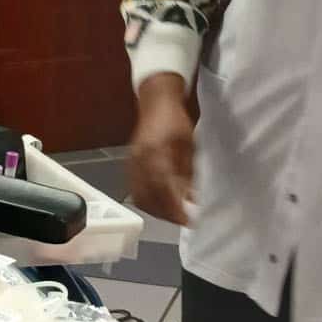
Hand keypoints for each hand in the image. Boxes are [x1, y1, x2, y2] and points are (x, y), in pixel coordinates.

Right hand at [128, 74, 195, 225]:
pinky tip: (160, 204)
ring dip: (155, 210)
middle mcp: (140, 160)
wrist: (155, 101)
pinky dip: (147, 201)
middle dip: (165, 214)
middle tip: (183, 220)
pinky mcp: (129, 164)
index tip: (188, 220)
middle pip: (148, 197)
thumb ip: (189, 172)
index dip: (174, 208)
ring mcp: (132, 162)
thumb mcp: (189, 144)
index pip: (163, 188)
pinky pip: (135, 189)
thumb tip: (193, 198)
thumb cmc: (176, 120)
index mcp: (156, 153)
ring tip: (173, 215)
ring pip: (139, 196)